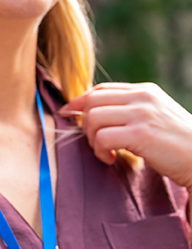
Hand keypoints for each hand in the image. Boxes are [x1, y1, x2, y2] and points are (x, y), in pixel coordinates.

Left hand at [62, 81, 191, 186]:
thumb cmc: (179, 144)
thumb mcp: (156, 117)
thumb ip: (132, 111)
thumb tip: (96, 114)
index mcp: (145, 91)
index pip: (102, 89)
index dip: (80, 101)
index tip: (69, 114)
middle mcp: (143, 97)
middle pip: (92, 100)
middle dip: (84, 123)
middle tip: (94, 142)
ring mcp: (142, 114)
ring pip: (93, 117)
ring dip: (92, 139)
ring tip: (104, 152)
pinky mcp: (141, 134)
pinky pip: (103, 137)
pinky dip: (100, 150)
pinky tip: (111, 159)